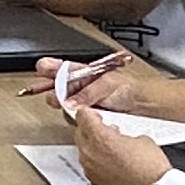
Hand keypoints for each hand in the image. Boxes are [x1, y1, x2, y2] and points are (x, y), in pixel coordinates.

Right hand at [20, 52, 159, 113]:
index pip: (64, 68)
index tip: (41, 68)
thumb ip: (87, 93)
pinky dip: (73, 116)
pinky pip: (75, 116)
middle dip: (51, 88)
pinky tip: (75, 115)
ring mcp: (85, 101)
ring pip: (65, 102)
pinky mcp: (89, 115)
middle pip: (59, 86)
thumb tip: (71, 101)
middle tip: (48, 93)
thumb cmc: (129, 89)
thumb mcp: (107, 85)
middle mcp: (83, 86)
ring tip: (60, 103)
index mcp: (86, 72)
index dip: (51, 67)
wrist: (143, 106)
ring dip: (62, 103)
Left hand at [71, 106, 171, 184]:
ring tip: (111, 148)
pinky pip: (91, 167)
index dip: (89, 113)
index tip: (94, 114)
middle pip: (80, 134)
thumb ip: (124, 135)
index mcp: (100, 138)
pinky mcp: (95, 183)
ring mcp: (91, 170)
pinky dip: (98, 162)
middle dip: (90, 129)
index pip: (83, 117)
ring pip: (84, 151)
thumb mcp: (143, 140)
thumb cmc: (151, 169)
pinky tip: (112, 163)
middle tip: (104, 129)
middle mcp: (90, 153)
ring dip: (94, 146)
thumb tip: (122, 139)